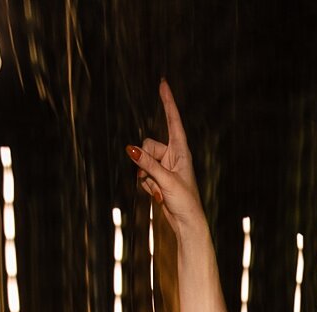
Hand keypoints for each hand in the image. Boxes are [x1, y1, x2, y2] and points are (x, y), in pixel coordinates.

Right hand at [129, 82, 201, 229]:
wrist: (186, 222)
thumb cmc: (184, 201)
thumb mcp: (165, 181)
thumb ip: (147, 164)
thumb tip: (130, 149)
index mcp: (181, 150)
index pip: (173, 120)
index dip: (167, 101)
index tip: (163, 83)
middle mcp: (173, 155)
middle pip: (146, 146)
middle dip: (145, 163)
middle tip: (157, 181)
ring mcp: (164, 166)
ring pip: (142, 162)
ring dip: (146, 178)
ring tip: (160, 191)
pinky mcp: (158, 177)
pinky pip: (142, 174)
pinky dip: (146, 185)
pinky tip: (157, 195)